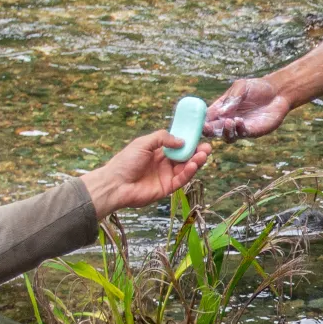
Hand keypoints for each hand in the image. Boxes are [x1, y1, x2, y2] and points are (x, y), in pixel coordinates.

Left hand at [82, 129, 210, 217]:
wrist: (115, 184)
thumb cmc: (125, 162)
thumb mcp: (143, 143)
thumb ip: (162, 138)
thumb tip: (181, 141)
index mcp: (157, 151)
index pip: (177, 145)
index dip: (188, 141)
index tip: (199, 135)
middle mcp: (164, 163)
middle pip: (185, 157)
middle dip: (197, 151)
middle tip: (207, 147)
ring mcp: (166, 176)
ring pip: (186, 168)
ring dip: (196, 161)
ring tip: (203, 154)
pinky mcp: (167, 188)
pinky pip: (181, 179)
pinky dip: (189, 172)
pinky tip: (193, 165)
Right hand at [207, 76, 291, 141]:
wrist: (278, 92)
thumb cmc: (257, 87)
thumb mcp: (241, 87)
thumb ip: (232, 98)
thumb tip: (221, 112)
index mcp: (221, 108)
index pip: (207, 116)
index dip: (201, 120)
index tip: (198, 120)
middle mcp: (228, 119)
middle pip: (213, 130)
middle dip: (208, 130)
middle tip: (207, 127)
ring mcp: (239, 127)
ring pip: (226, 136)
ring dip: (225, 131)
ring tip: (230, 121)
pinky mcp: (252, 131)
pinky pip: (241, 135)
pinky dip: (239, 130)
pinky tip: (239, 121)